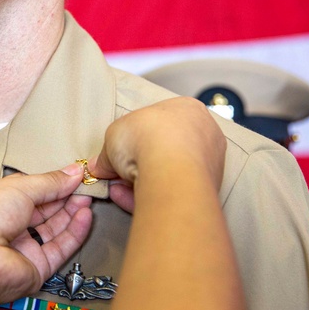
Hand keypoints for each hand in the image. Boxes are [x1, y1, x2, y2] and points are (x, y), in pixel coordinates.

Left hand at [0, 166, 92, 308]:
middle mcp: (12, 226)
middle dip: (67, 197)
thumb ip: (50, 182)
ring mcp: (25, 248)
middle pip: (47, 211)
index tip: (78, 174)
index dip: (56, 183)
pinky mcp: (37, 268)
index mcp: (2, 203)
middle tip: (89, 185)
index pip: (34, 192)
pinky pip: (60, 249)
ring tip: (89, 197)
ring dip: (73, 213)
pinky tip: (85, 215)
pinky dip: (74, 232)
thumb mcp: (19, 188)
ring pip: (56, 230)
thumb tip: (75, 171)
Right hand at [88, 97, 225, 212]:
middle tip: (116, 174)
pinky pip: (174, 191)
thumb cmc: (148, 137)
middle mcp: (204, 133)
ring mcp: (209, 163)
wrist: (171, 169)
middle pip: (164, 150)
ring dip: (140, 182)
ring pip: (168, 174)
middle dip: (137, 164)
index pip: (159, 122)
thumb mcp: (114, 135)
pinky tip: (130, 201)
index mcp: (187, 108)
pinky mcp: (207, 191)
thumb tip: (99, 166)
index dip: (134, 138)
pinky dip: (152, 196)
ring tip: (118, 190)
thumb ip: (107, 152)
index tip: (119, 152)